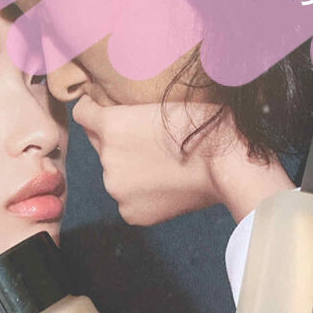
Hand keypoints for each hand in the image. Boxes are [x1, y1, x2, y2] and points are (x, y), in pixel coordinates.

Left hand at [72, 97, 293, 225]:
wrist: (230, 166)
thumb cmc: (208, 124)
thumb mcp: (168, 99)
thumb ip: (137, 106)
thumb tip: (129, 105)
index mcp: (111, 124)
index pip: (82, 112)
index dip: (95, 108)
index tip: (105, 108)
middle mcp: (107, 158)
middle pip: (100, 144)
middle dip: (117, 140)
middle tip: (149, 140)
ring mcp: (117, 188)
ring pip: (115, 173)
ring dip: (130, 168)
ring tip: (164, 164)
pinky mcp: (131, 213)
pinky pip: (128, 199)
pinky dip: (142, 193)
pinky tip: (166, 184)